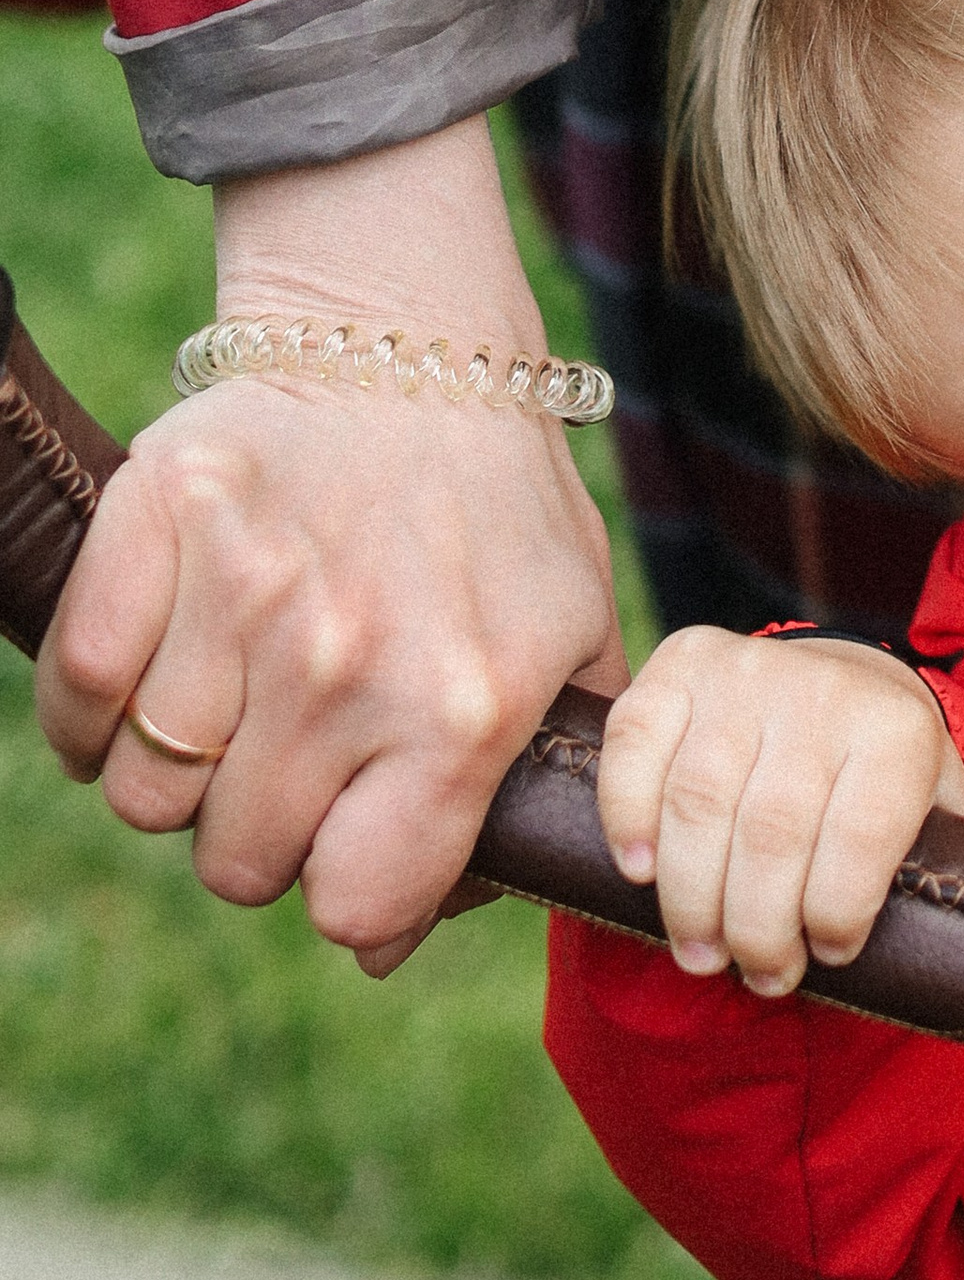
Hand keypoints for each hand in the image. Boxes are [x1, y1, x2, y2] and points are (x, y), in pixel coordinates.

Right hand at [36, 117, 623, 967]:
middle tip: (300, 753)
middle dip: (265, 831)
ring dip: (183, 769)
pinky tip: (160, 669)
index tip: (356, 844)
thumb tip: (397, 941)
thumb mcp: (567, 636)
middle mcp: (346, 666)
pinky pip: (79, 698)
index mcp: (461, 710)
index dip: (351, 895)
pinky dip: (95, 712)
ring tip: (240, 696)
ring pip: (149, 794)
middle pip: (238, 862)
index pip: (354, 907)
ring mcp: (240, 596)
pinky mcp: (149, 529)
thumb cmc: (498, 504)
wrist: (407, 338)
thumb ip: (524, 790)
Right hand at [597, 625, 963, 995]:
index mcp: (897, 727)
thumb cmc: (882, 779)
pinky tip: (642, 873)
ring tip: (702, 952)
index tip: (829, 955)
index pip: (863, 834)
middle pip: (774, 831)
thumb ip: (961, 865)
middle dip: (759, 927)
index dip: (839, 912)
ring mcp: (744, 671)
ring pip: (700, 802)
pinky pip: (637, 745)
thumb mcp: (939, 807)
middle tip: (757, 975)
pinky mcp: (679, 663)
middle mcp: (822, 688)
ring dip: (693, 898)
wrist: (836, 681)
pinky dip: (630, 815)